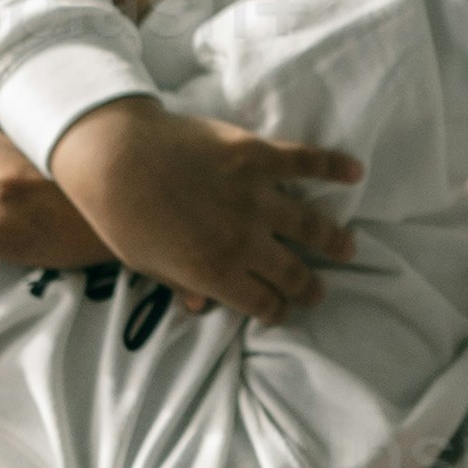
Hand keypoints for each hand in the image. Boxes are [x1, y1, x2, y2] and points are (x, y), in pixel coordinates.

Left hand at [59, 93, 364, 325]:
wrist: (112, 157)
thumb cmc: (119, 215)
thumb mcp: (146, 265)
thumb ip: (179, 284)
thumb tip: (200, 307)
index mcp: (215, 272)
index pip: (262, 303)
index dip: (276, 312)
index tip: (283, 311)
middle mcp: (243, 240)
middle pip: (290, 272)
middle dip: (308, 287)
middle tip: (319, 291)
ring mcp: (254, 196)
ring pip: (309, 225)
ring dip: (333, 240)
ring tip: (348, 247)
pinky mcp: (256, 155)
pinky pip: (305, 163)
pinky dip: (333, 167)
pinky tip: (354, 172)